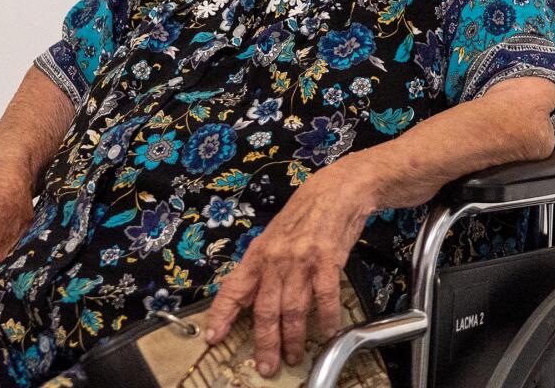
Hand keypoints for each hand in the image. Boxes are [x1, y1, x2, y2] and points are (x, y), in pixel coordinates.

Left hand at [203, 157, 383, 375]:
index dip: (221, 315)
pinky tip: (327, 333)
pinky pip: (324, 298)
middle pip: (264, 310)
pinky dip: (326, 320)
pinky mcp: (327, 259)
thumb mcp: (276, 235)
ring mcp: (301, 260)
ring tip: (294, 356)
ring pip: (292, 310)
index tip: (213, 337)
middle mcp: (276, 259)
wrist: (341, 188)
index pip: (234, 289)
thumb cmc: (308, 211)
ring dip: (293, 338)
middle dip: (264, 343)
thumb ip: (265, 264)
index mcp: (258, 252)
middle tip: (266, 366)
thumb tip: (253, 294)